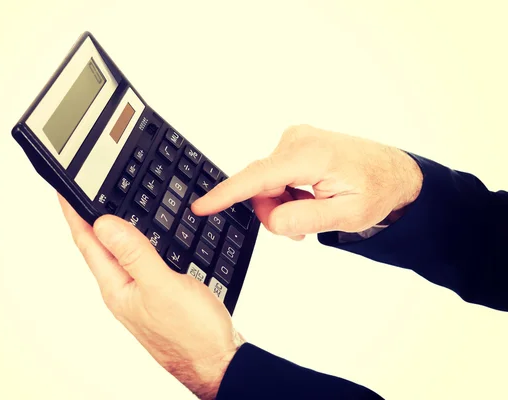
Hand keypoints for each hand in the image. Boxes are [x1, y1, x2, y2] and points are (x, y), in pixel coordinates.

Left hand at [58, 194, 243, 398]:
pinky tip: (146, 239)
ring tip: (106, 211)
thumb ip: (134, 254)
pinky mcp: (161, 295)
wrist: (218, 362)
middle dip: (90, 220)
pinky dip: (140, 243)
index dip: (75, 215)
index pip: (88, 244)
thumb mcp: (161, 287)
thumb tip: (104, 224)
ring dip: (114, 231)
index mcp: (118, 289)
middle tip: (82, 196)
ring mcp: (143, 294)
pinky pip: (143, 262)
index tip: (65, 192)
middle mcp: (126, 291)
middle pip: (101, 249)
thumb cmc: (192, 334)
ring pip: (123, 254)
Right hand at [192, 124, 422, 237]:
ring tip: (311, 211)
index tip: (200, 206)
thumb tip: (271, 219)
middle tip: (301, 229)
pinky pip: (274, 175)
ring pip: (265, 183)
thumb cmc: (377, 190)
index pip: (257, 177)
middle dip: (274, 212)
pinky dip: (285, 193)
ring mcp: (295, 139)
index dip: (226, 194)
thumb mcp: (348, 216)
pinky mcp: (294, 144)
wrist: (394, 172)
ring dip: (281, 204)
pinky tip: (307, 199)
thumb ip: (305, 219)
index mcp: (311, 156)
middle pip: (260, 186)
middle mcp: (297, 140)